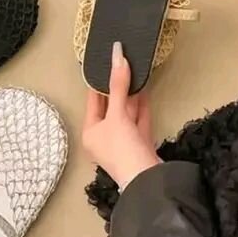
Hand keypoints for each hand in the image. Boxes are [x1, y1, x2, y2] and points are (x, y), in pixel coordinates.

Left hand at [82, 42, 161, 188]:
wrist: (147, 179)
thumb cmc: (123, 151)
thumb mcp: (117, 115)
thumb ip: (118, 86)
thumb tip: (117, 57)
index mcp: (90, 133)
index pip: (92, 102)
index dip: (98, 83)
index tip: (104, 65)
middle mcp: (104, 138)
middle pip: (111, 107)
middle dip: (118, 88)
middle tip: (122, 66)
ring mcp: (123, 143)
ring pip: (126, 114)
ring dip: (131, 95)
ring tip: (135, 74)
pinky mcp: (140, 145)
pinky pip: (139, 121)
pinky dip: (142, 107)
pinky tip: (145, 91)